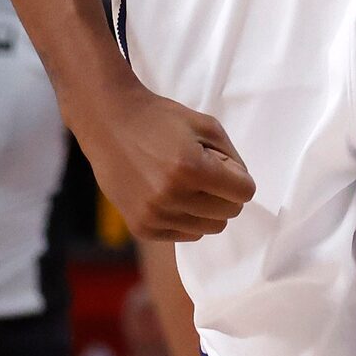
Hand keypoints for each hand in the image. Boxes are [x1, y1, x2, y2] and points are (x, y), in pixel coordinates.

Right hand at [77, 81, 254, 240]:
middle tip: (204, 172)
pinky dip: (186, 218)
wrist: (111, 124)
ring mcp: (154, 216)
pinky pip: (185, 235)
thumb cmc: (162, 120)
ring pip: (208, 228)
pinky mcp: (141, 227)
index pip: (244, 193)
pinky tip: (170, 194)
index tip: (223, 165)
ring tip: (186, 183)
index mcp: (192, 168)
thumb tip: (243, 189)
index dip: (238, 177)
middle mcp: (172, 197)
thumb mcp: (207, 125)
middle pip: (229, 213)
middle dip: (225, 193)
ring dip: (207, 208)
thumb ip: (233, 158)